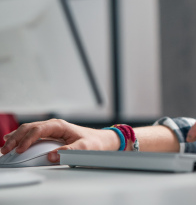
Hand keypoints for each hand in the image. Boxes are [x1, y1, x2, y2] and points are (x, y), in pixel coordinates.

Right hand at [1, 119, 119, 162]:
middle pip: (29, 128)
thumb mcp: (85, 148)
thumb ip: (69, 152)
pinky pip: (31, 135)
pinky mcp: (48, 136)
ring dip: (15, 138)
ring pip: (28, 130)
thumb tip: (52, 156)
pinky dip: (20, 138)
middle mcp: (53, 126)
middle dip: (16, 138)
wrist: (101, 140)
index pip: (38, 130)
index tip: (19, 150)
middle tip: (5, 150)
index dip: (27, 139)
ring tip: (5, 148)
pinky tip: (11, 141)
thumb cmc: (94, 142)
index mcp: (60, 125)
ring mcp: (50, 130)